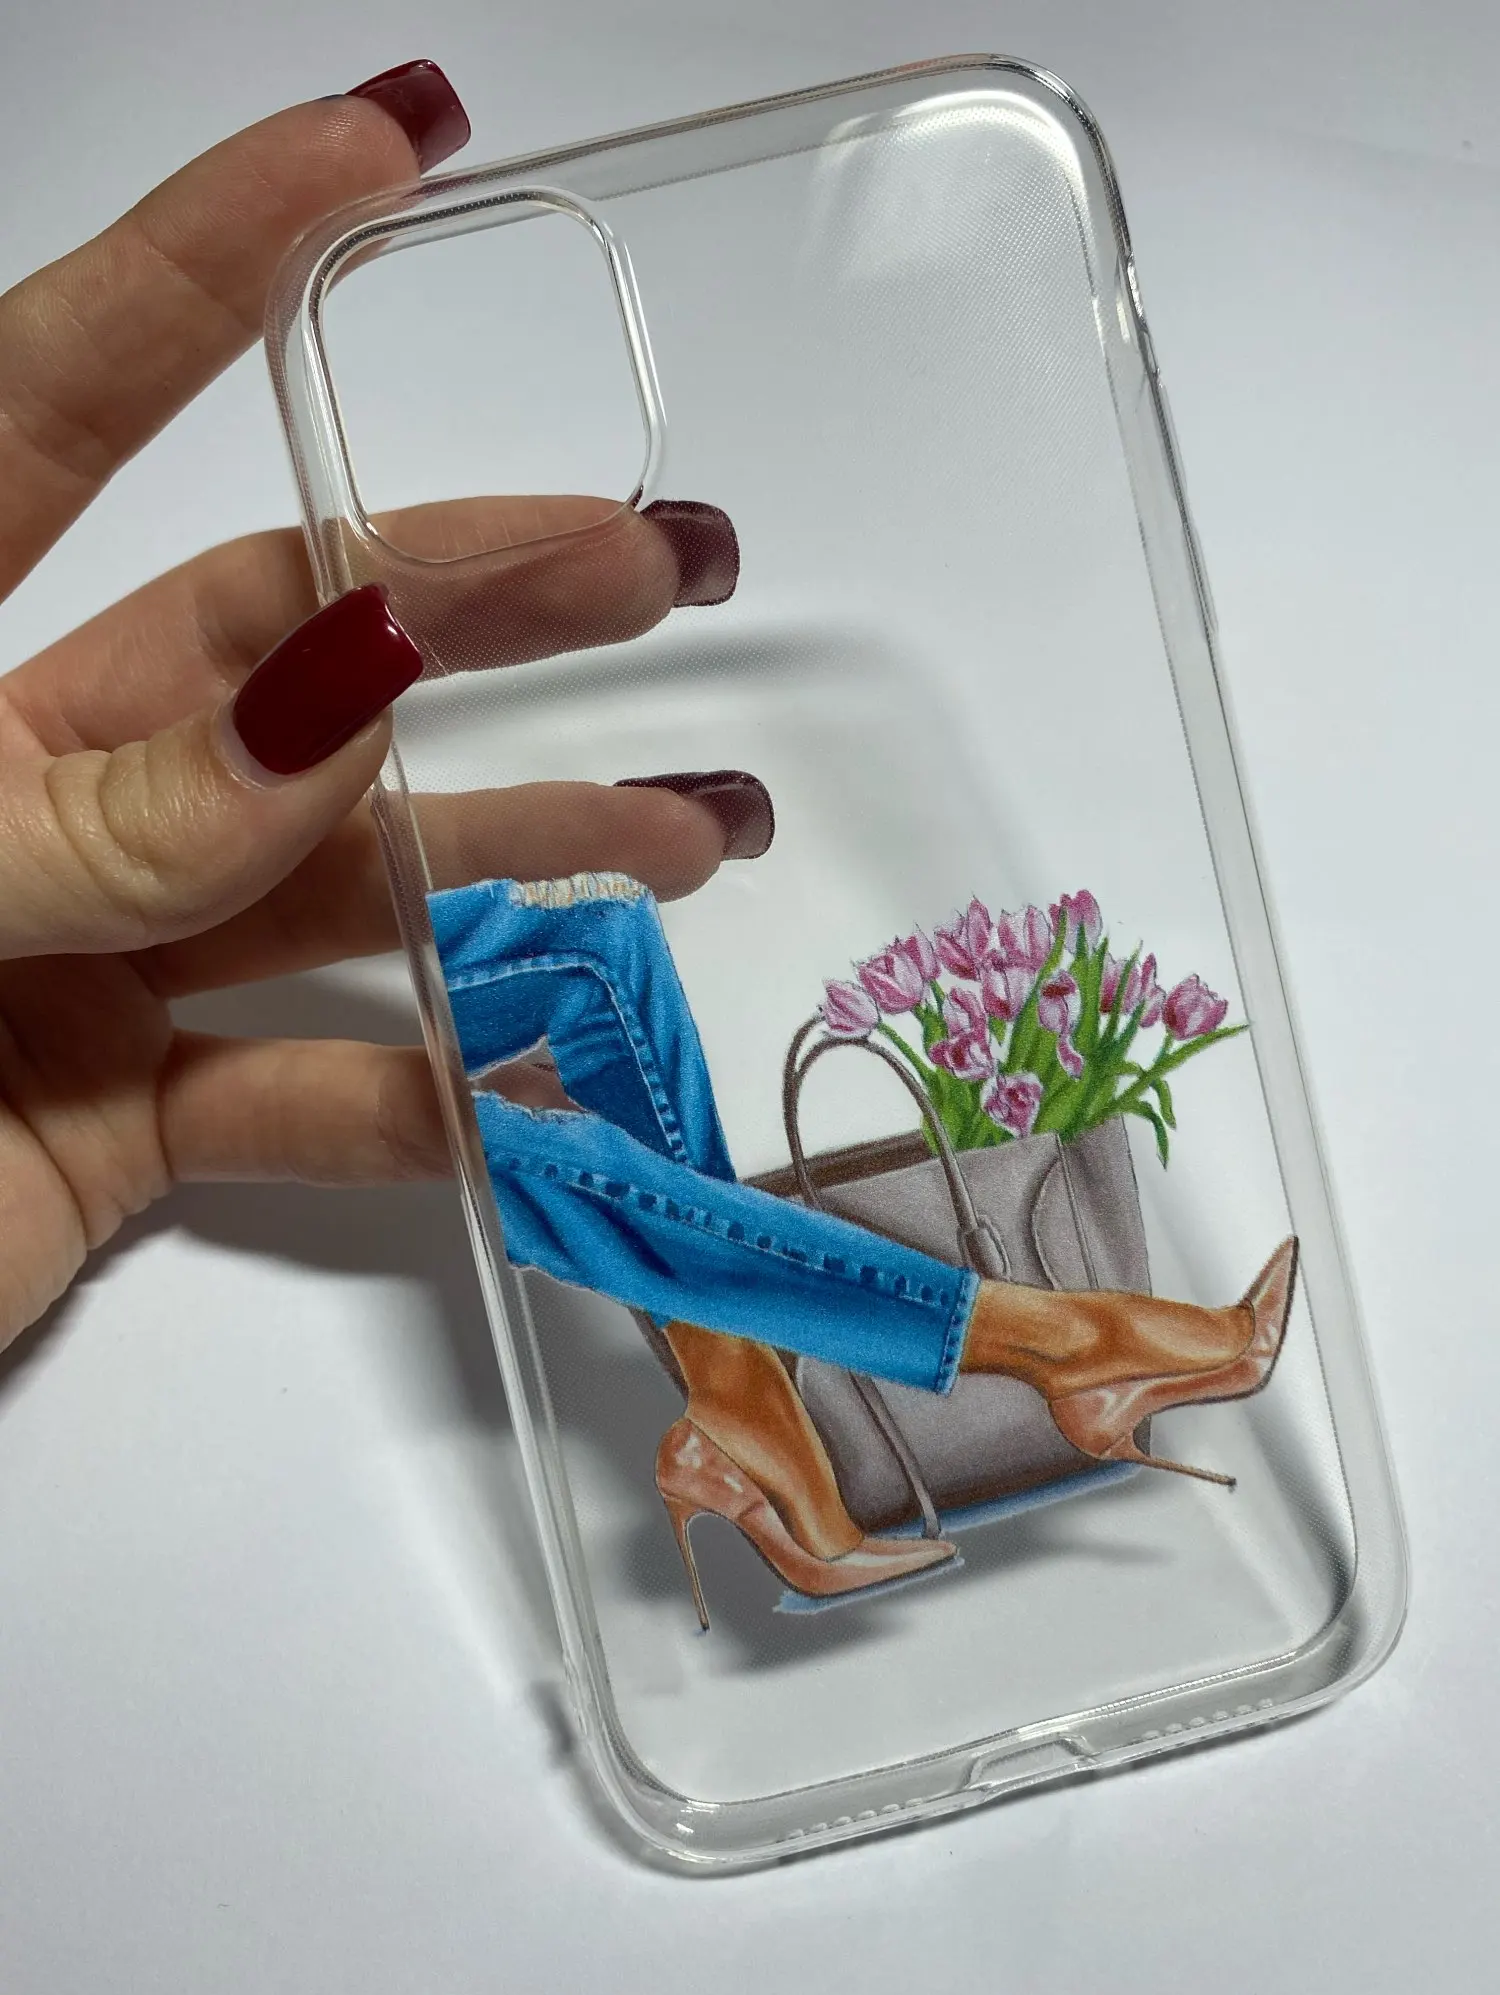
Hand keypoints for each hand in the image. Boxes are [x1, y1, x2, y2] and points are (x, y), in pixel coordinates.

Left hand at [0, 66, 762, 1351]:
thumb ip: (112, 805)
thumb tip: (347, 676)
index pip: (58, 411)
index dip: (220, 267)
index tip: (387, 144)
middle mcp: (19, 788)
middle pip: (280, 645)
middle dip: (479, 592)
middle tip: (658, 563)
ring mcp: (78, 954)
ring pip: (334, 875)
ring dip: (522, 853)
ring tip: (695, 828)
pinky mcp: (111, 1119)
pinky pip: (301, 1093)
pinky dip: (433, 1101)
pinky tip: (555, 1085)